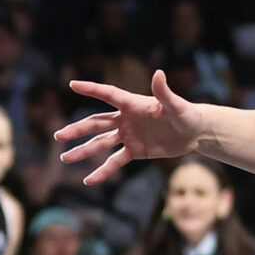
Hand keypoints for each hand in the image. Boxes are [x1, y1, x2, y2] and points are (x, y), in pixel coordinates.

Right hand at [58, 70, 205, 186]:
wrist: (196, 133)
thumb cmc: (187, 114)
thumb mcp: (176, 105)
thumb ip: (164, 92)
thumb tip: (158, 73)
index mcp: (133, 104)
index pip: (108, 94)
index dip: (91, 89)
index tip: (72, 85)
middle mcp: (126, 119)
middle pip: (96, 123)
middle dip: (77, 129)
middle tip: (58, 135)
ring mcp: (129, 135)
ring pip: (101, 143)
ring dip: (83, 150)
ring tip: (65, 158)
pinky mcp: (135, 151)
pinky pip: (115, 162)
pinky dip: (103, 171)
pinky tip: (89, 180)